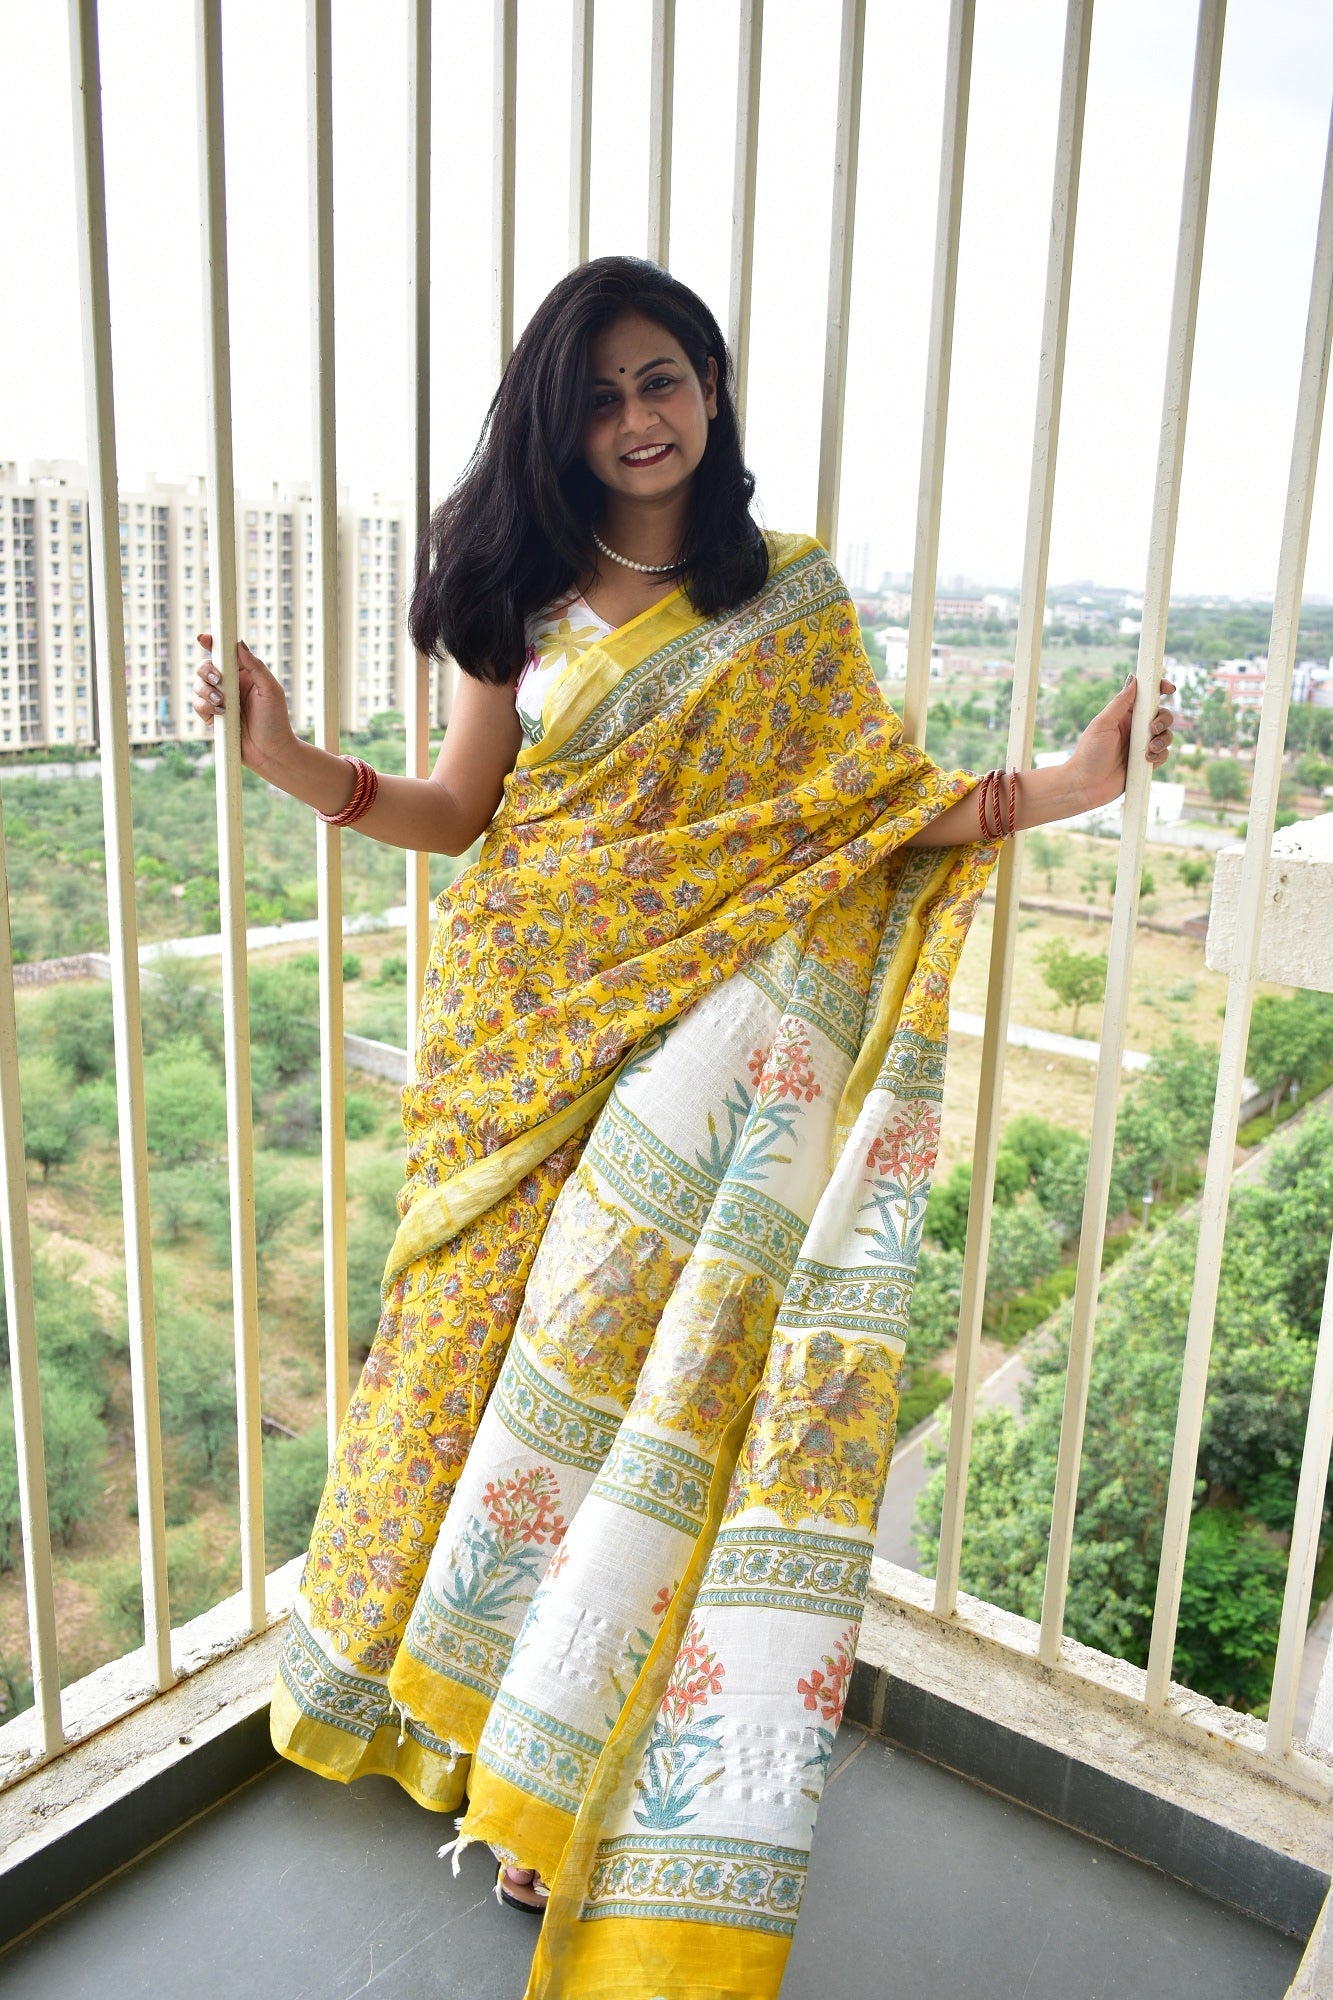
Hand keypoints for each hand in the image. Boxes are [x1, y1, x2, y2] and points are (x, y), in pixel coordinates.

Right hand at [192, 635, 296, 772]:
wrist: (271, 753)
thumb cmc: (276, 721)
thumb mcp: (271, 690)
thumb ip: (255, 666)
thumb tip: (238, 644)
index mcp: (245, 674)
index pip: (225, 654)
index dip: (212, 644)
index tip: (203, 638)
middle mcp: (230, 685)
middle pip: (205, 667)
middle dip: (207, 670)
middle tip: (218, 680)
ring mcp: (219, 701)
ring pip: (198, 685)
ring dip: (207, 691)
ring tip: (223, 703)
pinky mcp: (212, 717)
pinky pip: (198, 704)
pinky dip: (206, 706)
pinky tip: (222, 714)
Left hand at [1070, 674, 1175, 809]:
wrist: (1085, 786)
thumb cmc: (1088, 753)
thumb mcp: (1103, 724)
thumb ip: (1120, 703)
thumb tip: (1133, 679)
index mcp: (1124, 714)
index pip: (1146, 697)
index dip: (1160, 689)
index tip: (1169, 688)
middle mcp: (1135, 728)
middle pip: (1162, 715)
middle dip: (1163, 719)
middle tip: (1152, 729)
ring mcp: (1141, 745)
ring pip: (1166, 734)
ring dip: (1163, 739)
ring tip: (1149, 749)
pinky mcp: (1146, 762)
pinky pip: (1163, 754)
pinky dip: (1160, 755)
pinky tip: (1147, 760)